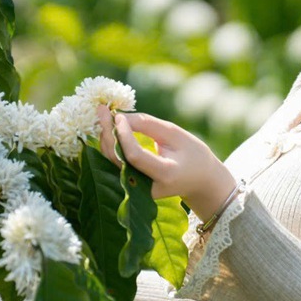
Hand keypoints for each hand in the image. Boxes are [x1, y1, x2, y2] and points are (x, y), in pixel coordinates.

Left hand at [94, 104, 237, 218]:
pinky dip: (110, 145)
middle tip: (102, 109)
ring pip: (112, 162)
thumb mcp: (175, 134)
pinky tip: (108, 128)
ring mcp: (137, 190)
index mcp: (165, 174)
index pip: (134, 155)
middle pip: (118, 159)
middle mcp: (147, 186)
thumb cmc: (192, 154)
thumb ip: (148, 125)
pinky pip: (115, 164)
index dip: (123, 134)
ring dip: (105, 138)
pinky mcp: (131, 186)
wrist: (199, 180)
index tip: (119, 115)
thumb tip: (120, 117)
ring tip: (103, 114)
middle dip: (107, 133)